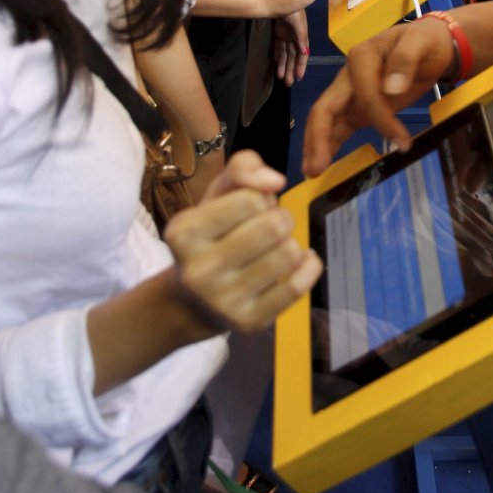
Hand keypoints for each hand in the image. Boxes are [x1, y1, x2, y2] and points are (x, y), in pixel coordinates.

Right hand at [165, 151, 321, 333]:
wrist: (193, 302)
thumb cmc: (211, 235)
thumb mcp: (217, 193)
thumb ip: (243, 168)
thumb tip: (275, 180)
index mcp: (183, 232)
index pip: (251, 200)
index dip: (260, 198)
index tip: (251, 209)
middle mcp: (198, 270)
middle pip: (274, 226)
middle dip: (281, 218)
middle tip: (269, 227)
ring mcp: (223, 302)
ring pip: (289, 255)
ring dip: (291, 243)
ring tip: (276, 247)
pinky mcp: (248, 323)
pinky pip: (298, 286)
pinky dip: (309, 266)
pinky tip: (298, 262)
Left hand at [274, 11, 308, 84]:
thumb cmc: (293, 9)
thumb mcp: (298, 23)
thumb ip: (301, 37)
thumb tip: (304, 53)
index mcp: (302, 37)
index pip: (302, 55)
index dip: (301, 66)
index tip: (299, 77)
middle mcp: (295, 38)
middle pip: (293, 57)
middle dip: (291, 70)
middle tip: (288, 83)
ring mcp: (287, 36)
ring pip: (286, 54)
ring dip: (284, 65)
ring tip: (281, 78)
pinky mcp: (279, 33)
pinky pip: (279, 47)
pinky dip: (278, 55)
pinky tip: (277, 63)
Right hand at [302, 18, 454, 176]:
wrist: (431, 45)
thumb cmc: (424, 41)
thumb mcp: (419, 42)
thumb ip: (405, 60)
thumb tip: (391, 88)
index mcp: (361, 57)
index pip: (364, 94)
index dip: (380, 118)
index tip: (401, 141)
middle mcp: (349, 75)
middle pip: (326, 107)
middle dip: (318, 137)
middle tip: (315, 168)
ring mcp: (351, 92)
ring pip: (328, 119)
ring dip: (318, 145)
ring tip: (312, 172)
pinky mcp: (358, 107)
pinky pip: (340, 126)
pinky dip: (331, 143)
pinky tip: (324, 163)